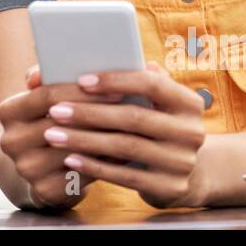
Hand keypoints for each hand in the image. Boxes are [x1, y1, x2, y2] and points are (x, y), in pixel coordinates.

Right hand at [0, 63, 127, 209]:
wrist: (33, 164)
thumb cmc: (45, 120)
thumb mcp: (42, 98)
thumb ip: (49, 76)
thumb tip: (45, 69)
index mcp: (8, 111)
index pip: (47, 95)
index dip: (83, 92)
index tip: (116, 89)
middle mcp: (11, 141)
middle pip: (63, 123)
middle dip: (100, 114)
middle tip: (132, 110)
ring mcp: (26, 168)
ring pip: (75, 149)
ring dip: (106, 139)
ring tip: (133, 129)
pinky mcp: (44, 190)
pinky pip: (82, 173)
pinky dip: (104, 163)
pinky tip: (123, 152)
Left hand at [44, 62, 206, 208]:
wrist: (189, 174)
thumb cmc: (158, 127)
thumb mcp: (157, 104)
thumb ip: (135, 82)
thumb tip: (104, 58)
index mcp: (188, 103)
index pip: (151, 84)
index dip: (115, 81)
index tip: (81, 80)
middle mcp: (191, 132)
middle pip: (133, 117)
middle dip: (90, 113)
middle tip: (56, 111)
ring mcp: (182, 162)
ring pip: (126, 147)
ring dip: (85, 140)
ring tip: (54, 135)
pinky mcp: (170, 187)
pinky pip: (125, 176)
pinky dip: (95, 167)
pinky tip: (71, 160)